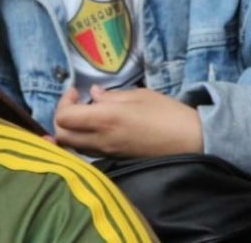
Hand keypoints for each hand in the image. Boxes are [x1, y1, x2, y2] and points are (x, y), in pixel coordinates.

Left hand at [54, 86, 203, 157]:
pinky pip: (88, 150)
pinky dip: (84, 138)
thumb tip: (94, 94)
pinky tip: (99, 125)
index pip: (64, 117)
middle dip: (62, 117)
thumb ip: (112, 96)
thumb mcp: (139, 96)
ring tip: (87, 113)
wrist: (189, 141)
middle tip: (77, 102)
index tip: (77, 91)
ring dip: (72, 129)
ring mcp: (106, 153)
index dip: (64, 102)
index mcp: (105, 120)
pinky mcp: (114, 159)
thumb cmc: (167, 113)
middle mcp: (100, 140)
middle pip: (62, 136)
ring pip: (73, 146)